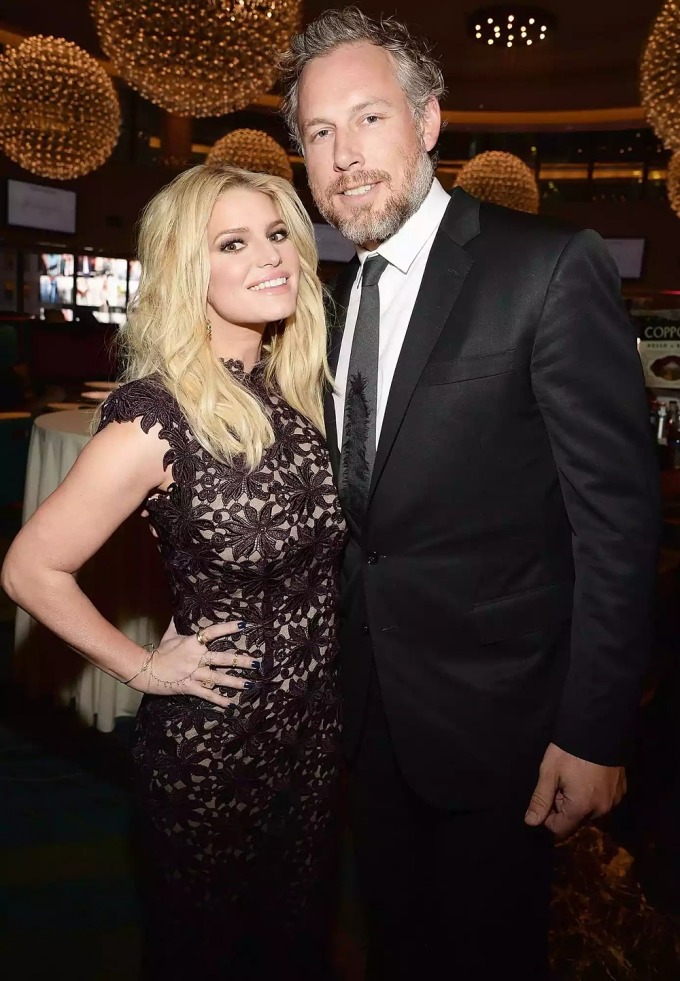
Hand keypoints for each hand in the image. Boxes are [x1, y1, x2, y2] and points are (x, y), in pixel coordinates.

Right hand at [128, 620, 258, 708]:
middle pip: (223, 658)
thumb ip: (176, 625)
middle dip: (241, 661)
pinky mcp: (190, 687)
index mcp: (192, 643)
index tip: (244, 625)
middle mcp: (196, 658)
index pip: (213, 632)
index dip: (228, 628)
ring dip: (235, 682)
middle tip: (257, 663)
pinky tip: (230, 704)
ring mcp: (194, 674)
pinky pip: (207, 694)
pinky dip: (219, 700)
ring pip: (218, 678)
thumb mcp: (169, 636)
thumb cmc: (159, 652)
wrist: (147, 671)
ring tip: (250, 684)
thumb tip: (178, 612)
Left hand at [524, 742, 625, 838]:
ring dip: (579, 802)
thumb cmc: (569, 750)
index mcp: (581, 807)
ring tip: (574, 778)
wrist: (599, 728)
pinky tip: (588, 776)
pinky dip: (593, 794)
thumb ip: (540, 799)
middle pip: (576, 820)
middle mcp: (601, 810)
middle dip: (564, 807)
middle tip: (560, 783)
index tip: (546, 798)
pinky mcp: (621, 790)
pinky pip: (603, 801)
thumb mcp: (549, 772)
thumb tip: (531, 822)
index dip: (548, 817)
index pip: (560, 829)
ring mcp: (614, 800)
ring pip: (590, 811)